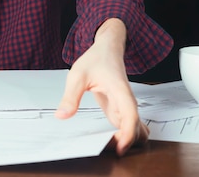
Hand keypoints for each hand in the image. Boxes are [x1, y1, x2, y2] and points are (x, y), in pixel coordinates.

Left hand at [54, 18, 148, 155]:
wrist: (107, 49)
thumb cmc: (96, 59)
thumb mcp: (77, 75)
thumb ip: (70, 96)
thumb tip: (61, 115)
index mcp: (120, 91)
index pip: (131, 116)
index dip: (127, 135)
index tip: (119, 149)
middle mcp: (126, 101)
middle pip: (136, 129)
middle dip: (126, 142)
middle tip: (104, 147)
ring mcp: (124, 106)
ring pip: (135, 130)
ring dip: (126, 141)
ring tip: (105, 145)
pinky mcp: (120, 109)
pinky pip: (127, 128)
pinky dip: (123, 136)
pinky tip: (107, 140)